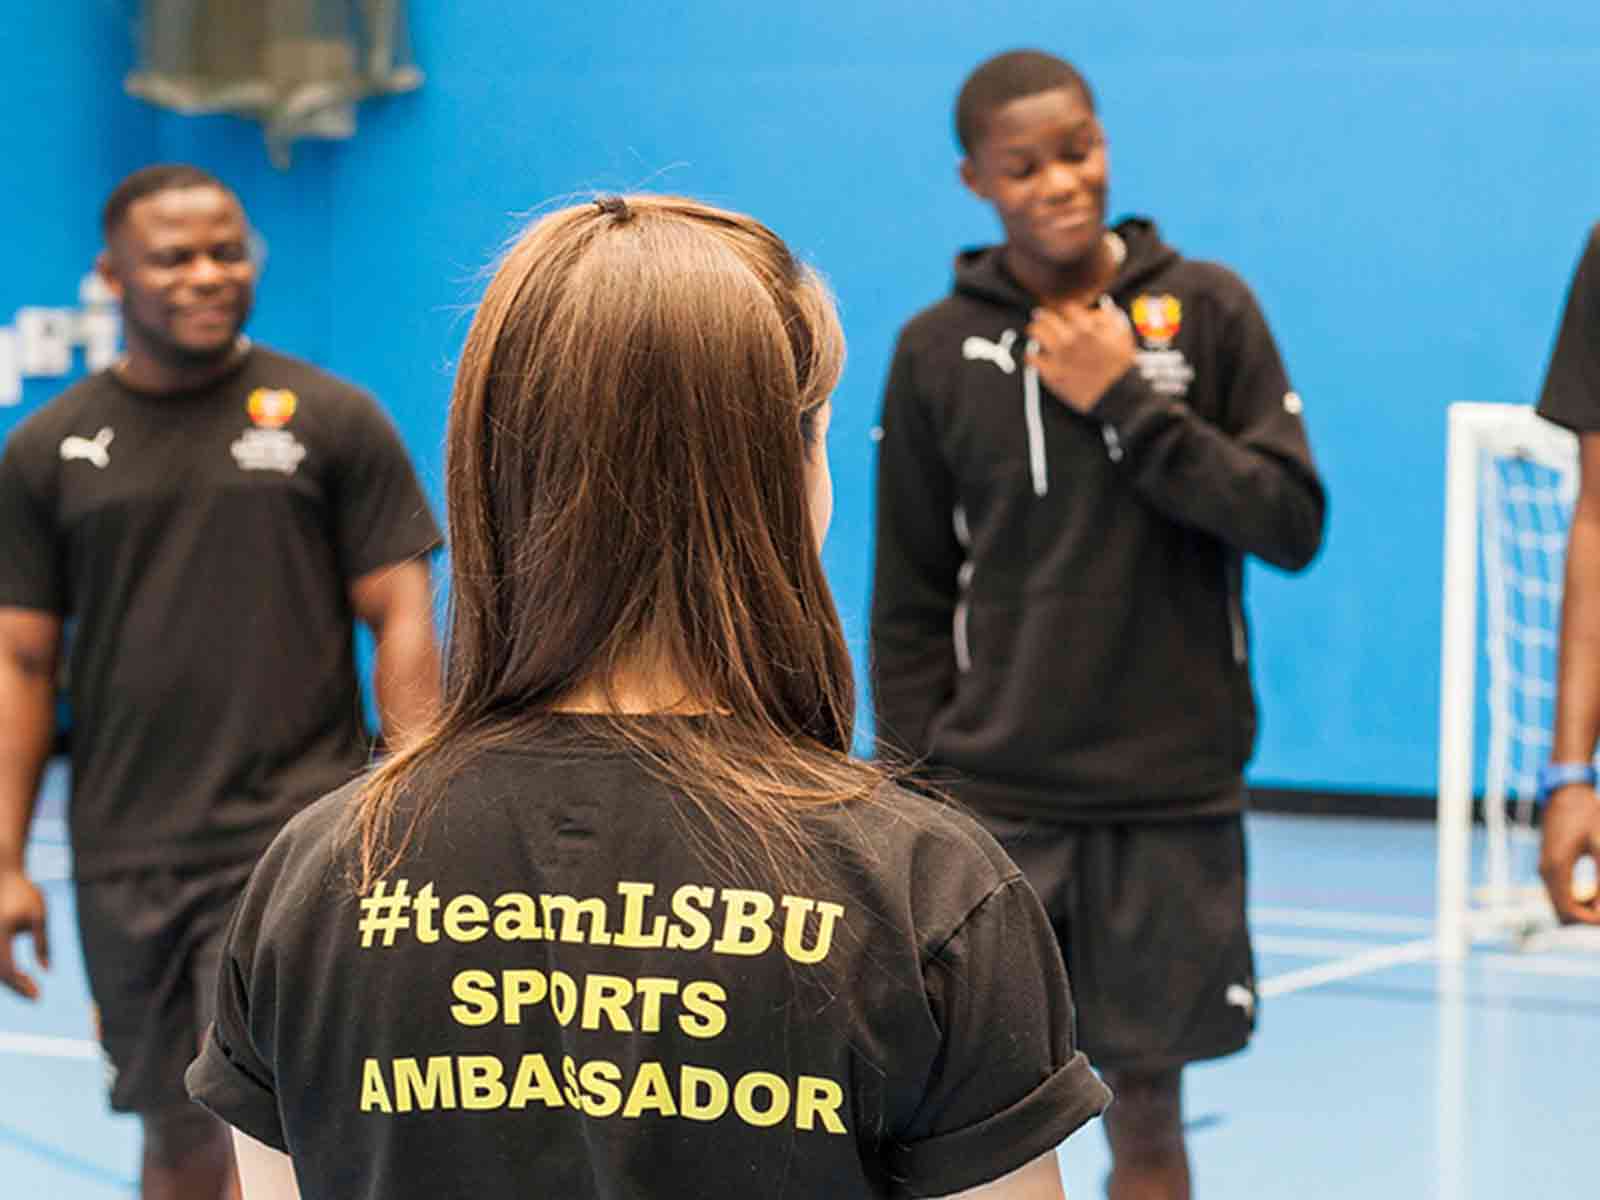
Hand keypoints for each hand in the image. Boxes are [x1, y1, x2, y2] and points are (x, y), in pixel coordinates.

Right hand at [0, 866, 48, 998]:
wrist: (2, 875)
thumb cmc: (24, 893)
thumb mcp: (39, 915)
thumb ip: (43, 943)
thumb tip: (47, 971)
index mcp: (0, 933)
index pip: (7, 969)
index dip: (21, 985)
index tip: (38, 995)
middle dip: (16, 988)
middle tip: (36, 998)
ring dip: (9, 982)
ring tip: (28, 989)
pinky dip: (4, 972)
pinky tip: (19, 977)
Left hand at [1024, 297, 1136, 413]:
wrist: (1115, 395)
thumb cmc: (1120, 366)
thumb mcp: (1123, 335)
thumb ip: (1110, 317)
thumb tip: (1099, 305)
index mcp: (1088, 328)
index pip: (1068, 308)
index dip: (1066, 309)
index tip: (1064, 312)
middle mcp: (1071, 340)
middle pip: (1047, 317)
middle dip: (1044, 316)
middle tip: (1041, 316)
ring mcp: (1059, 356)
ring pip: (1036, 332)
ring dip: (1034, 329)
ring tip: (1034, 331)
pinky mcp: (1052, 373)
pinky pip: (1032, 358)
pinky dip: (1030, 354)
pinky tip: (1033, 354)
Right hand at [1539, 784, 1599, 923]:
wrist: (1565, 793)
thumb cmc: (1587, 815)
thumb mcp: (1599, 845)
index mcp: (1558, 868)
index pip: (1569, 911)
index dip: (1591, 920)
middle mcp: (1546, 871)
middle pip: (1561, 913)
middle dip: (1586, 917)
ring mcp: (1543, 868)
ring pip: (1558, 904)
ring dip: (1581, 908)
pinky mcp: (1546, 864)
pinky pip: (1557, 893)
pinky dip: (1574, 898)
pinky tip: (1593, 891)